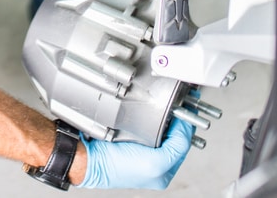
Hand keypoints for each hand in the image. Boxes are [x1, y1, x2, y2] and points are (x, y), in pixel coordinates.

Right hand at [77, 118, 194, 189]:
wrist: (90, 158)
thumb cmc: (116, 166)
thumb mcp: (156, 163)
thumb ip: (177, 148)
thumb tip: (185, 129)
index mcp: (164, 172)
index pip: (183, 144)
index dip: (186, 126)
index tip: (186, 108)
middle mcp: (156, 162)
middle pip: (174, 135)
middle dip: (177, 121)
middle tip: (178, 104)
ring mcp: (143, 150)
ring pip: (162, 129)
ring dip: (165, 118)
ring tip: (167, 107)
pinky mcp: (131, 139)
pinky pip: (148, 125)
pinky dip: (152, 118)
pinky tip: (151, 113)